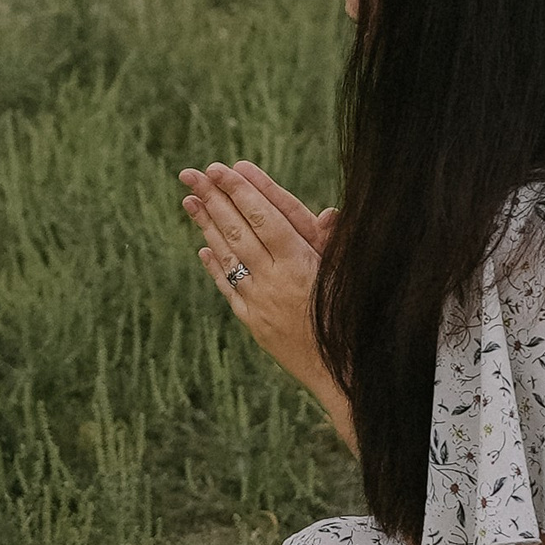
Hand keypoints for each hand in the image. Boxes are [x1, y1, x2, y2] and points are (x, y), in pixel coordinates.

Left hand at [181, 159, 340, 402]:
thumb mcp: (351, 277)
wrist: (344, 376)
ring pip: (229, 257)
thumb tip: (330, 213)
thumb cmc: (356, 320)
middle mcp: (275, 281)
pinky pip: (230, 289)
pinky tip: (203, 250)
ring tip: (189, 202)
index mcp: (301, 264)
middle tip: (192, 174)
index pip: (265, 218)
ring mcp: (260, 303)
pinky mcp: (255, 323)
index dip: (242, 191)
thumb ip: (336, 245)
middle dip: (215, 199)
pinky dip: (216, 267)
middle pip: (239, 232)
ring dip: (207, 227)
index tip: (222, 167)